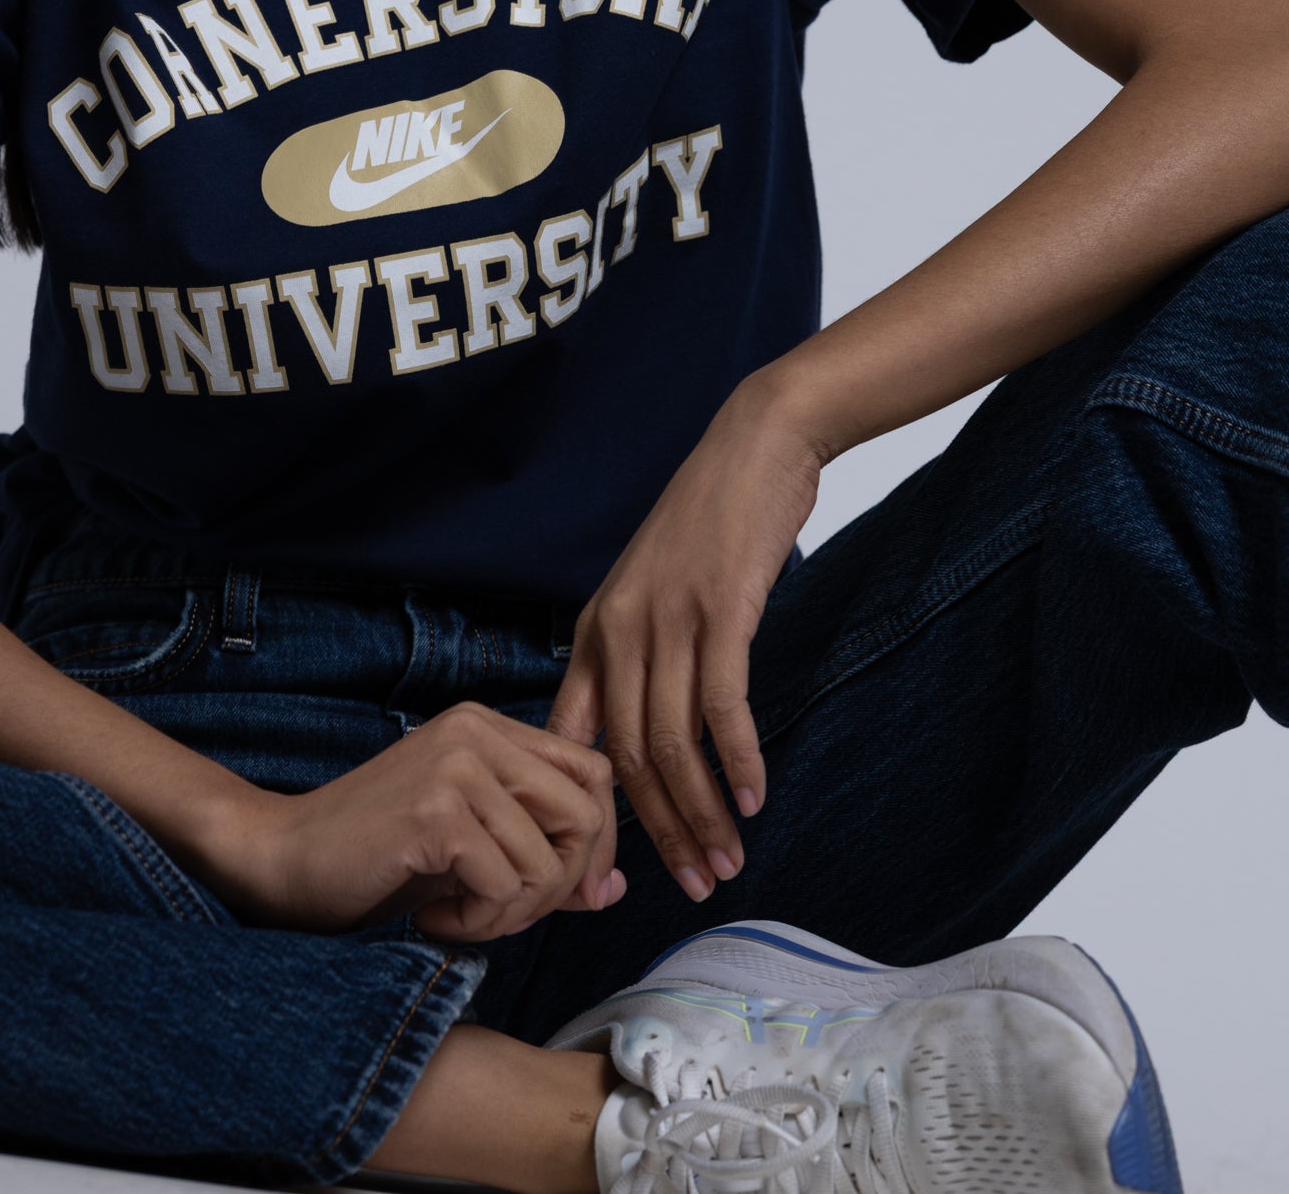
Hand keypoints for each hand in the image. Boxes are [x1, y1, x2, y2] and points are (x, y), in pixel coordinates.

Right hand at [193, 700, 624, 941]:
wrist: (281, 859)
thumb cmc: (376, 858)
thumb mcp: (472, 848)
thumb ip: (542, 857)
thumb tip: (614, 889)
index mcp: (487, 727)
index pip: (593, 774)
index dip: (595, 844)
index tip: (565, 892)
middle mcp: (476, 731)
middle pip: (585, 815)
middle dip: (560, 885)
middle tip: (502, 911)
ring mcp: (456, 767)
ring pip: (547, 860)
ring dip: (510, 913)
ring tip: (458, 913)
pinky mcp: (437, 811)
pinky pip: (505, 884)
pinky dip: (478, 921)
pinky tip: (434, 914)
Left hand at [545, 370, 827, 903]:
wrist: (753, 446)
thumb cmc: (709, 524)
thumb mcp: (651, 591)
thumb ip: (639, 657)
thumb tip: (639, 734)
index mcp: (595, 633)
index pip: (576, 744)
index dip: (593, 815)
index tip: (617, 869)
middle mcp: (620, 631)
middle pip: (629, 759)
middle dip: (660, 833)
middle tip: (693, 885)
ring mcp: (667, 620)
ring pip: (672, 743)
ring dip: (701, 813)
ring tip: (727, 861)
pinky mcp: (719, 610)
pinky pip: (721, 705)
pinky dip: (738, 760)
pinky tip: (754, 799)